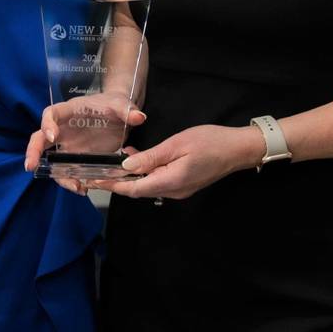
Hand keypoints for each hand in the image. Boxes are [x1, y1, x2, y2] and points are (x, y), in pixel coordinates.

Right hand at [24, 91, 146, 193]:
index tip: (53, 136)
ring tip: (74, 186)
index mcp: (69, 111)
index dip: (47, 124)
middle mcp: (63, 128)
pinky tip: (83, 188)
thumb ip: (127, 110)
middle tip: (31, 165)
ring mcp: (67, 144)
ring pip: (50, 159)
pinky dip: (70, 180)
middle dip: (33, 151)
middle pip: (39, 138)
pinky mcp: (75, 158)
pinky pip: (66, 170)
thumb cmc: (114, 105)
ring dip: (56, 174)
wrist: (119, 115)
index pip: (50, 114)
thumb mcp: (121, 105)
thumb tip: (139, 117)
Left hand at [90, 124, 264, 200]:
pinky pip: (158, 180)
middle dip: (118, 181)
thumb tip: (126, 166)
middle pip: (139, 189)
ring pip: (148, 185)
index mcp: (169, 182)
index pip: (134, 189)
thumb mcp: (176, 144)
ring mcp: (179, 189)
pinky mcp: (183, 183)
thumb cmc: (208, 142)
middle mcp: (172, 191)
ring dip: (131, 175)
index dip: (113, 185)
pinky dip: (145, 171)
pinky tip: (138, 156)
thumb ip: (151, 157)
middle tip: (97, 170)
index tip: (94, 181)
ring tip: (115, 160)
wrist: (237, 149)